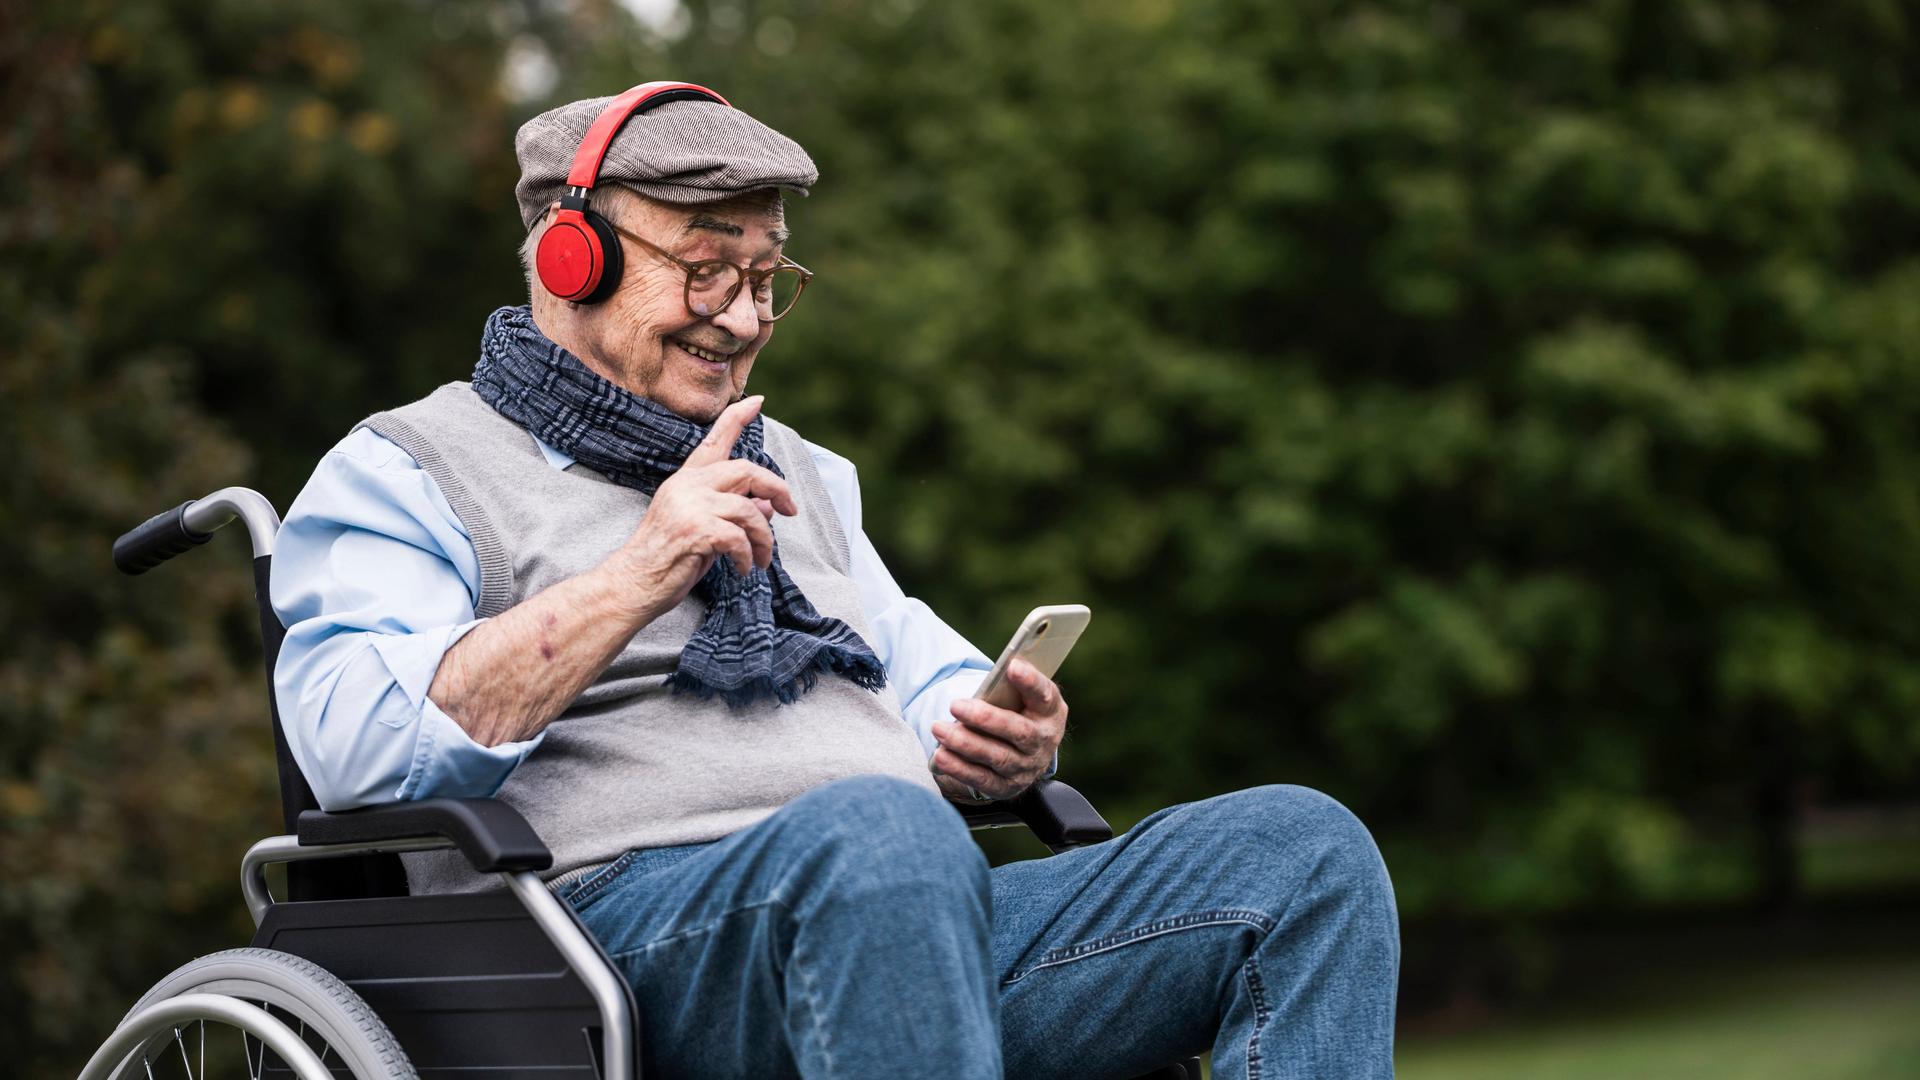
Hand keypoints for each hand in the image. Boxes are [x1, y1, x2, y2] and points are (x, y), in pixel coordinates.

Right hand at [615, 395, 797, 616]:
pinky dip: (747, 557)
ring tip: (761, 559)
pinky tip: (742, 570)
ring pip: (749, 510)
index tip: (758, 401)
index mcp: (686, 480)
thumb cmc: (668, 559)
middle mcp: (687, 486)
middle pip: (746, 470)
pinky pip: (739, 538)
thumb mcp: (703, 528)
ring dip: (764, 538)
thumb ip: (732, 511)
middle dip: (777, 489)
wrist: (633, 584)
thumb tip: (769, 505)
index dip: (736, 418)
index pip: (714, 441)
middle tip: (790, 511)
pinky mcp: (695, 530)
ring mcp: (690, 506)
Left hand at [930, 658, 1067, 801]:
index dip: (1030, 681)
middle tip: (955, 705)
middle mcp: (1043, 741)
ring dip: (965, 743)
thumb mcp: (1022, 697)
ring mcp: (1026, 767)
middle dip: (985, 718)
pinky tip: (941, 756)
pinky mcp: (1006, 787)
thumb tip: (999, 670)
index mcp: (1050, 712)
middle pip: (1018, 731)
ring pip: (997, 757)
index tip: (1012, 666)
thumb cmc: (1017, 712)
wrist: (1024, 754)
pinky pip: (982, 779)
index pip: (1045, 695)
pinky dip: (959, 768)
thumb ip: (1011, 685)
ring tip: (938, 729)